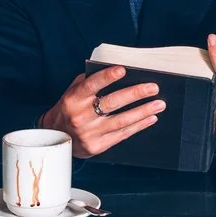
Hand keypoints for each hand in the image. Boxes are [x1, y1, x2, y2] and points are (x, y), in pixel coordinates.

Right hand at [41, 66, 164, 158]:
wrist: (56, 137)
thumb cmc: (69, 109)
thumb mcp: (72, 92)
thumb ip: (89, 82)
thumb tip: (117, 72)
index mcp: (73, 99)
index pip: (91, 85)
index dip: (106, 77)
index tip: (123, 70)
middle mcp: (80, 116)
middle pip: (111, 103)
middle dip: (135, 94)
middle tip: (153, 88)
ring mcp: (89, 133)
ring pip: (121, 121)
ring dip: (143, 111)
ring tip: (159, 104)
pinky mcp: (97, 146)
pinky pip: (122, 134)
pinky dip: (139, 125)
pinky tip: (151, 118)